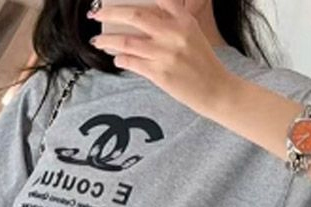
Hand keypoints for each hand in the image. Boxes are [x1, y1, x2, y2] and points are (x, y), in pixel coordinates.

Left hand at [87, 1, 232, 117]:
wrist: (214, 89)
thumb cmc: (201, 62)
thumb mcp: (191, 34)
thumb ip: (170, 23)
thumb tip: (141, 21)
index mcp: (183, 19)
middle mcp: (173, 32)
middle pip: (135, 16)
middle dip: (111, 13)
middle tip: (95, 15)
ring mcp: (165, 53)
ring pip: (127, 41)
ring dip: (108, 40)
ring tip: (98, 41)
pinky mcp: (159, 73)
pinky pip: (131, 62)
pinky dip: (121, 59)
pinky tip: (117, 59)